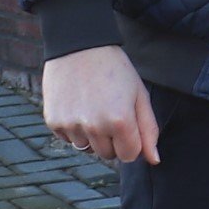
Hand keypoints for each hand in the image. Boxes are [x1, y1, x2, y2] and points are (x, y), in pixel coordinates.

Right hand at [43, 45, 158, 164]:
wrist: (80, 48)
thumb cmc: (116, 71)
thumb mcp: (139, 96)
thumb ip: (149, 130)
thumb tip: (154, 160)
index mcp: (120, 121)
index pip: (129, 155)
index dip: (132, 142)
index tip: (129, 125)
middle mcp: (94, 127)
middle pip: (108, 155)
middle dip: (113, 140)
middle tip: (111, 112)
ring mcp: (71, 125)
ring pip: (87, 149)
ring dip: (93, 135)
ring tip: (94, 107)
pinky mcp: (53, 122)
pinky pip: (68, 139)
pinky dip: (75, 129)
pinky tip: (78, 106)